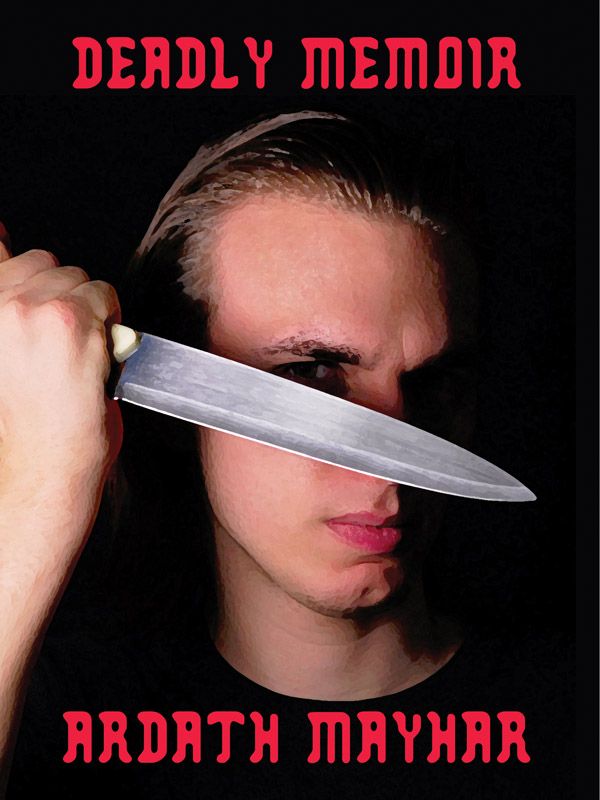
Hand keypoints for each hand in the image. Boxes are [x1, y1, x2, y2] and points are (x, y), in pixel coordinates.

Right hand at [0, 230, 122, 494]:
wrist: (45, 463)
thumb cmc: (27, 423)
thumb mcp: (4, 356)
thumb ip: (10, 311)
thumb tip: (7, 250)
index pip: (0, 253)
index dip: (22, 266)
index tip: (29, 277)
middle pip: (44, 261)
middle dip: (63, 293)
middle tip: (66, 339)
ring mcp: (30, 308)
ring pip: (77, 278)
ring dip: (88, 307)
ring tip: (80, 351)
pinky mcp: (68, 319)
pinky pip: (104, 296)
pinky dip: (111, 319)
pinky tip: (97, 353)